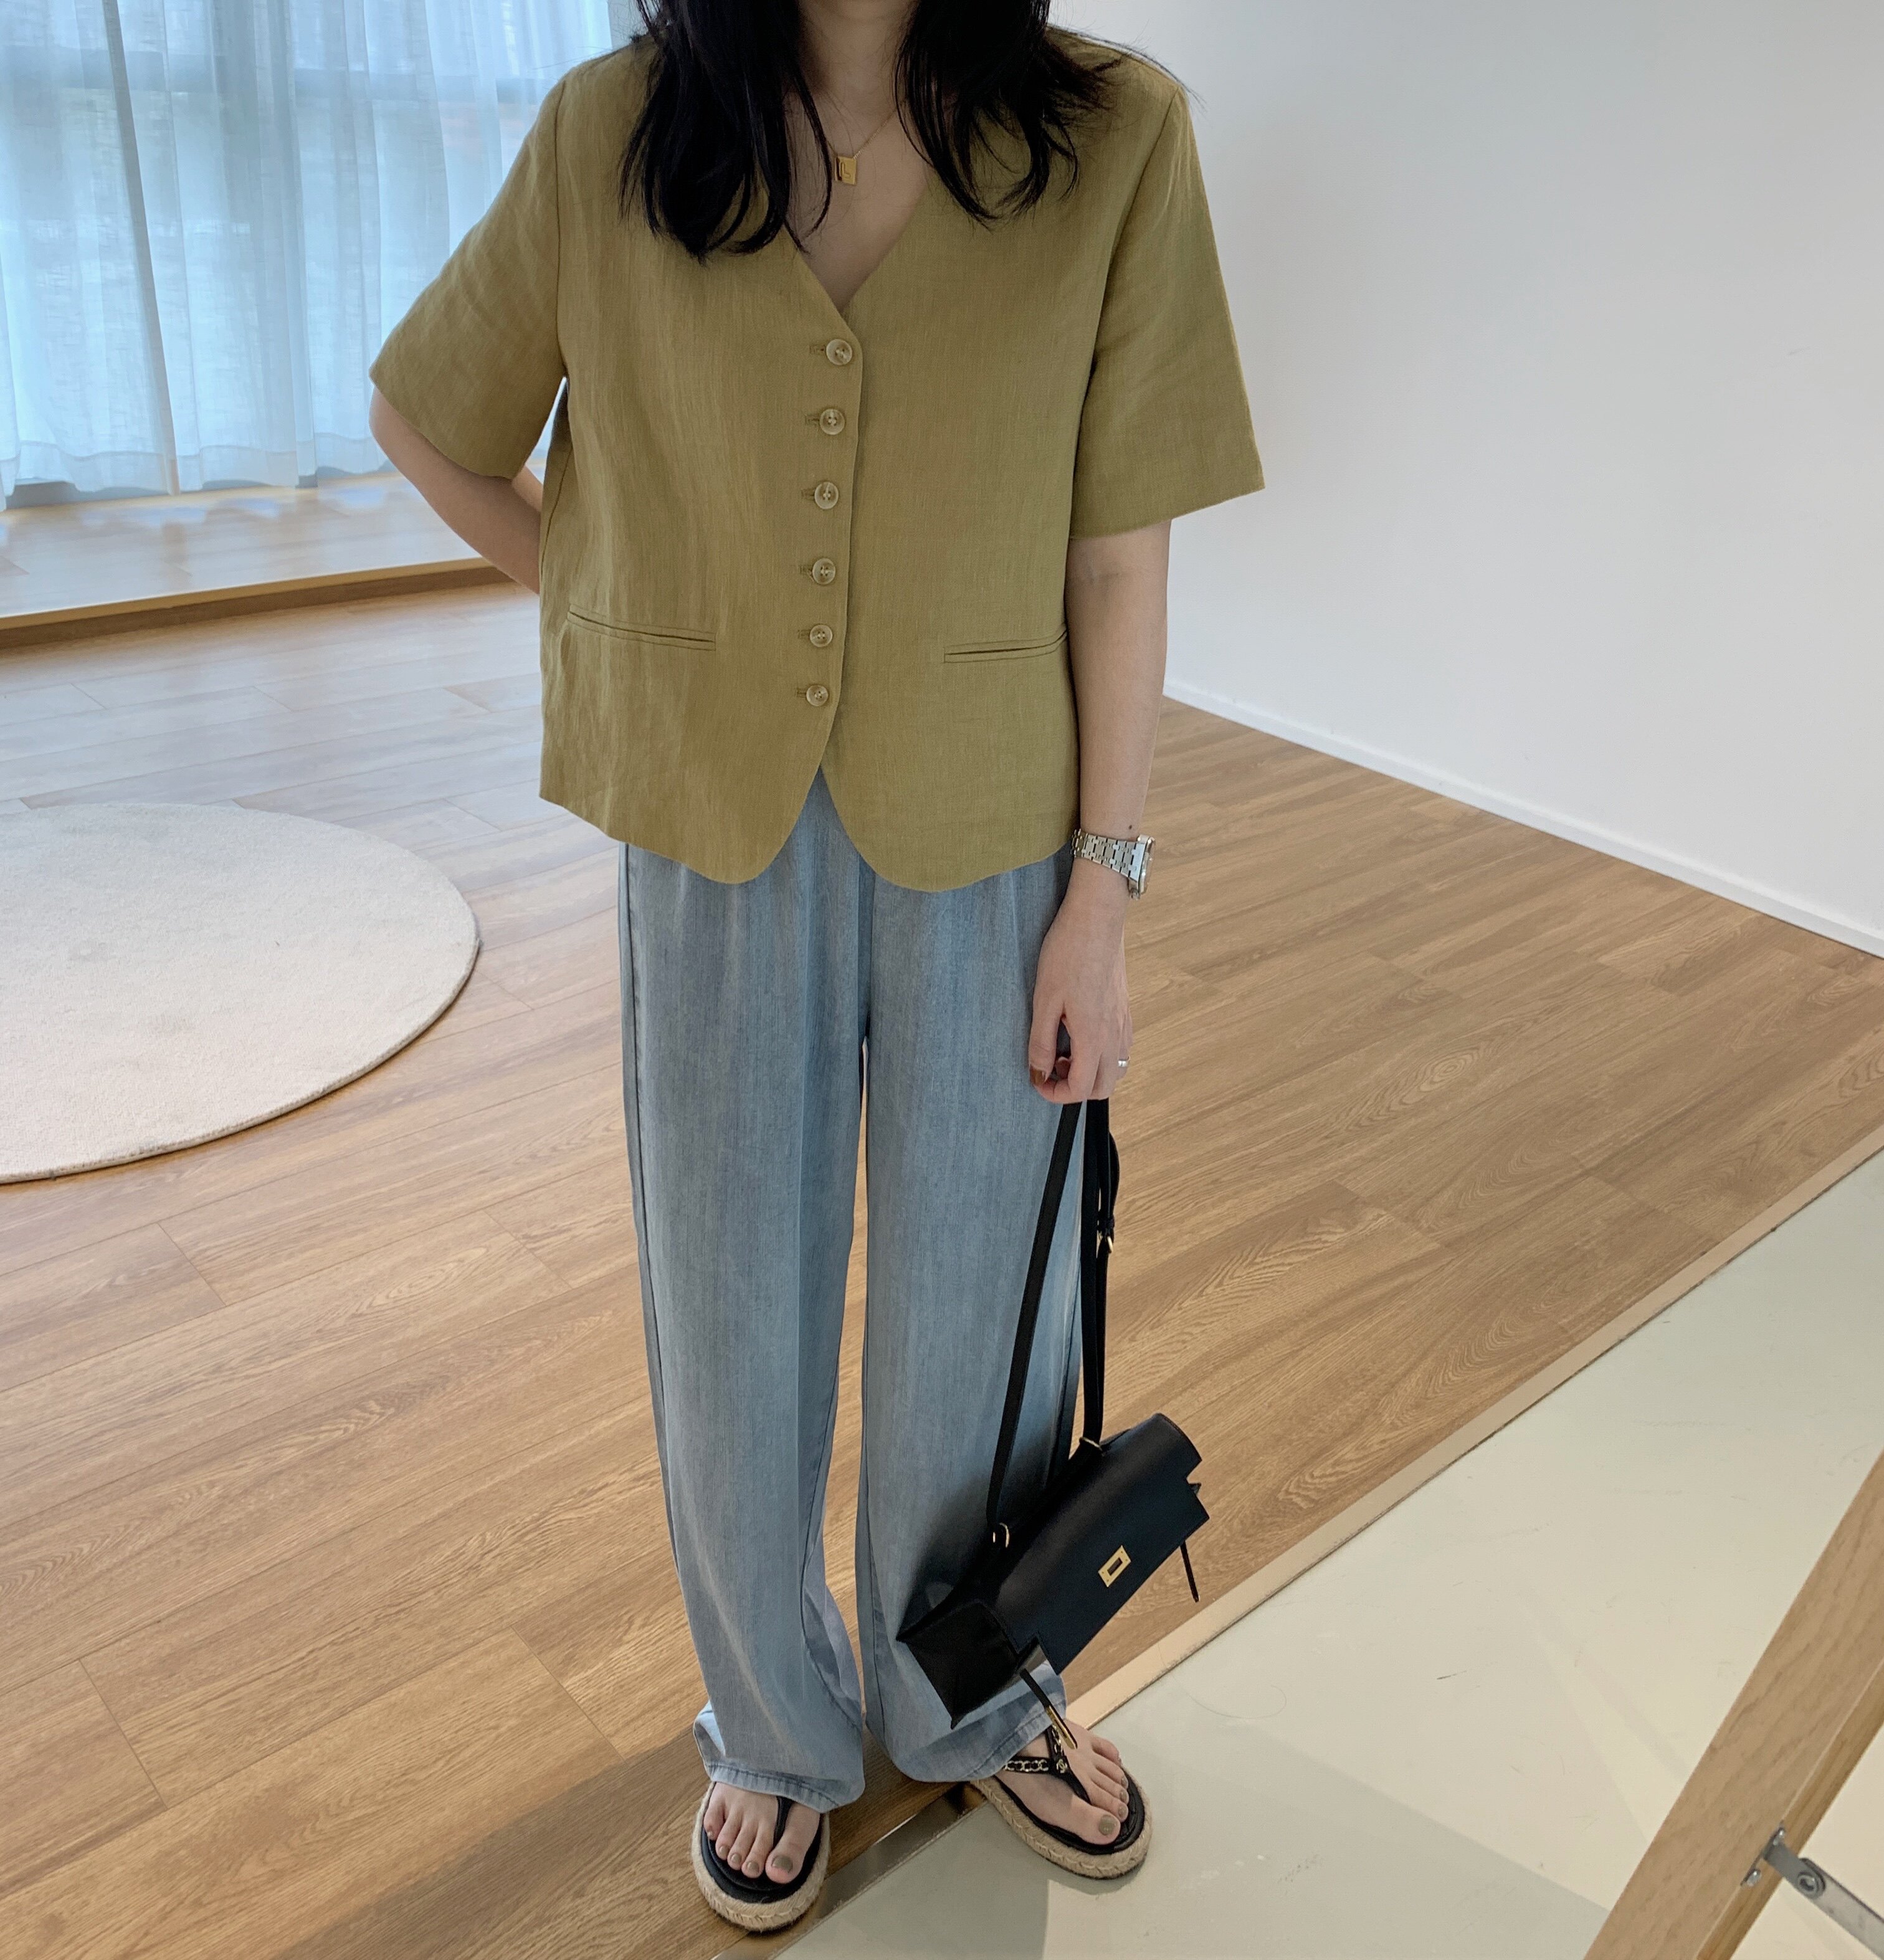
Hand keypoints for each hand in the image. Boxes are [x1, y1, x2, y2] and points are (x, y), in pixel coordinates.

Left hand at [1027, 861, 1131, 1101]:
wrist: (1096, 918)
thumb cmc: (1068, 954)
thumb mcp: (1044, 1000)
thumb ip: (1041, 1042)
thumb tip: (1039, 1072)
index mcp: (1094, 1037)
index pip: (1081, 1088)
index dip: (1056, 1094)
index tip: (1038, 1080)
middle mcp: (1115, 1035)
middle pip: (1104, 1087)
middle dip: (1076, 1088)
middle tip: (1051, 1066)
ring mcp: (1124, 1022)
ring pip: (1116, 1069)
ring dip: (1091, 1072)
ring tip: (1065, 1049)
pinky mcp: (1125, 1009)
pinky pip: (1120, 1048)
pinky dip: (1101, 1055)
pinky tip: (1080, 1032)